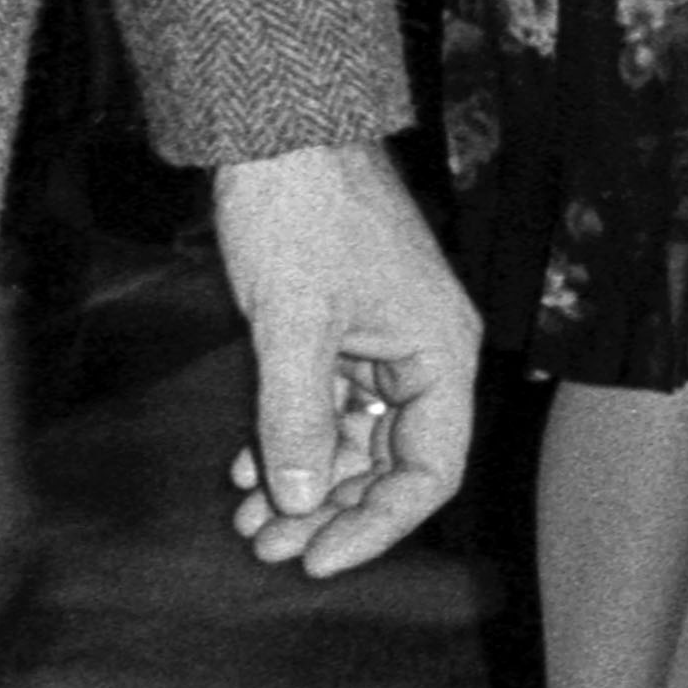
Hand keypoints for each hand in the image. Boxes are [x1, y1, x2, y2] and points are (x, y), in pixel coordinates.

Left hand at [210, 144, 475, 575]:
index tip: (317, 558)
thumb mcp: (292, 325)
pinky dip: (292, 439)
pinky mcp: (343, 325)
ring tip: (249, 520)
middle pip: (390, 462)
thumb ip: (296, 419)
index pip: (430, 471)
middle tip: (267, 546)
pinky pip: (328, 403)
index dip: (377, 523)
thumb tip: (300, 504)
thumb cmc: (302, 213)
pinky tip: (247, 469)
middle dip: (331, 509)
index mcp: (440, 354)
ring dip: (304, 481)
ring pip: (353, 438)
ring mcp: (382, 340)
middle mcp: (423, 354)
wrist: (279, 128)